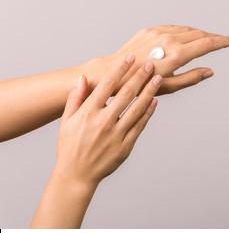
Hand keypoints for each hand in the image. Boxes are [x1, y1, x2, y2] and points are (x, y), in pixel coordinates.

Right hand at [31, 54, 159, 227]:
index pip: (108, 84)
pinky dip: (149, 112)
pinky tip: (155, 101)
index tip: (130, 58)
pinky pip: (140, 125)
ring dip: (149, 91)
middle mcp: (104, 121)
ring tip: (158, 79)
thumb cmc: (70, 146)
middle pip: (126, 94)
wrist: (77, 175)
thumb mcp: (66, 121)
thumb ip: (75, 98)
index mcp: (88, 112)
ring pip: (137, 108)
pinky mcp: (126, 146)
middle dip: (140, 77)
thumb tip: (84, 78)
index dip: (121, 69)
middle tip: (150, 65)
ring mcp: (116, 134)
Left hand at [88, 25, 228, 94]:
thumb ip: (192, 77)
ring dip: (199, 33)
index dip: (222, 41)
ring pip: (186, 28)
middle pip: (199, 33)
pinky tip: (187, 35)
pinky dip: (184, 30)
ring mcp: (158, 33)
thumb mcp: (169, 86)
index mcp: (176, 55)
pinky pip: (172, 27)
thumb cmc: (141, 85)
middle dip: (213, 36)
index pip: (206, 44)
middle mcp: (169, 40)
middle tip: (223, 40)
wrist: (115, 73)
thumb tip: (209, 71)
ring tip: (207, 39)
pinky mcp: (149, 30)